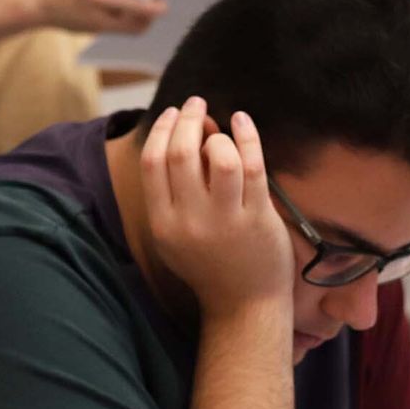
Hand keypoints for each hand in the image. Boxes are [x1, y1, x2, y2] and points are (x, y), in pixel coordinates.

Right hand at [140, 98, 295, 315]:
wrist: (243, 304)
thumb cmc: (209, 263)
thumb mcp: (175, 234)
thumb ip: (174, 190)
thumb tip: (189, 131)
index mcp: (163, 223)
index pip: (152, 162)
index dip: (160, 130)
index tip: (171, 114)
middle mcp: (189, 220)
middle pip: (180, 153)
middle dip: (186, 119)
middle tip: (196, 104)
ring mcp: (224, 219)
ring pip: (218, 156)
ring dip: (218, 134)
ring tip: (221, 129)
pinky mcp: (257, 217)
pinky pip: (252, 166)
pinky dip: (247, 136)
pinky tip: (243, 122)